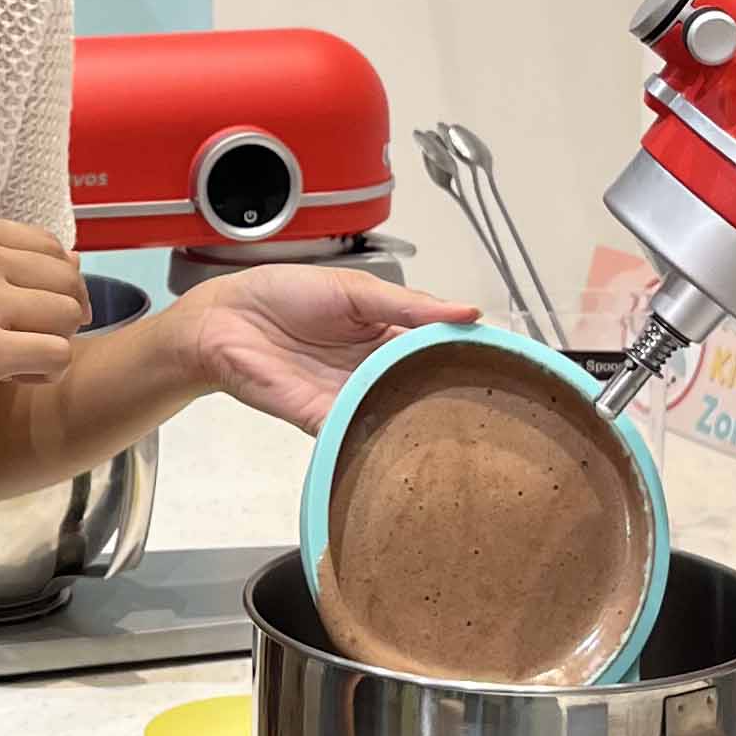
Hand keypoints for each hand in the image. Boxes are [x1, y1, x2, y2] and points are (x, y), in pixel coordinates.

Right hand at [0, 209, 88, 456]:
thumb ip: (0, 259)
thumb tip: (76, 261)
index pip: (48, 245)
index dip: (52, 282)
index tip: (27, 311)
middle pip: (66, 280)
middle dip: (61, 314)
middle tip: (30, 340)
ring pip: (67, 317)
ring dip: (54, 343)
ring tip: (16, 360)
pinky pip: (57, 356)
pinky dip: (45, 372)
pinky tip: (13, 377)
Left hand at [173, 267, 478, 433]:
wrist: (225, 317)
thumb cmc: (284, 294)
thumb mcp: (355, 289)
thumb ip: (409, 306)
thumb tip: (469, 312)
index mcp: (387, 335)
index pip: (439, 351)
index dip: (470, 358)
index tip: (510, 369)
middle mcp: (374, 372)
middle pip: (423, 390)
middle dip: (455, 399)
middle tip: (500, 409)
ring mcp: (351, 399)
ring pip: (398, 417)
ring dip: (424, 423)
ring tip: (470, 434)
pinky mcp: (323, 420)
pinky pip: (359, 435)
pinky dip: (382, 441)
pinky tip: (412, 446)